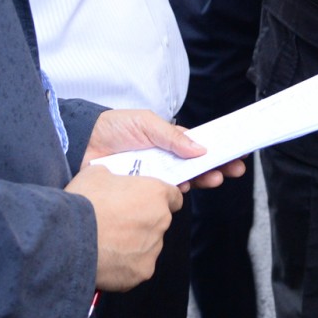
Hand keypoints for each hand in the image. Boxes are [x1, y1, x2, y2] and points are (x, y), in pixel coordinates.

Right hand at [65, 164, 179, 290]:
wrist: (68, 239)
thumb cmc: (84, 201)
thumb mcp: (96, 172)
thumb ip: (114, 177)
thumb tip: (111, 181)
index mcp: (155, 194)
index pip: (174, 197)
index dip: (160, 199)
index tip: (146, 202)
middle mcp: (161, 221)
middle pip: (158, 222)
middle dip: (142, 222)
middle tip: (117, 223)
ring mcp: (153, 249)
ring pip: (148, 246)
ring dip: (133, 244)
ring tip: (106, 242)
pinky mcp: (142, 272)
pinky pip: (136, 267)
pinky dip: (124, 265)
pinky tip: (105, 259)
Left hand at [83, 108, 244, 189]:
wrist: (80, 144)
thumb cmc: (112, 128)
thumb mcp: (146, 123)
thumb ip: (172, 136)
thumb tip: (200, 147)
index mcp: (168, 141)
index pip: (198, 147)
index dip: (217, 151)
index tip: (236, 154)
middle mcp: (164, 160)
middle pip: (196, 166)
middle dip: (217, 168)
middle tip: (233, 171)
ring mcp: (153, 177)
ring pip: (183, 181)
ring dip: (201, 179)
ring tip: (214, 178)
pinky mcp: (141, 192)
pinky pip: (162, 194)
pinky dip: (175, 192)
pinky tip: (184, 188)